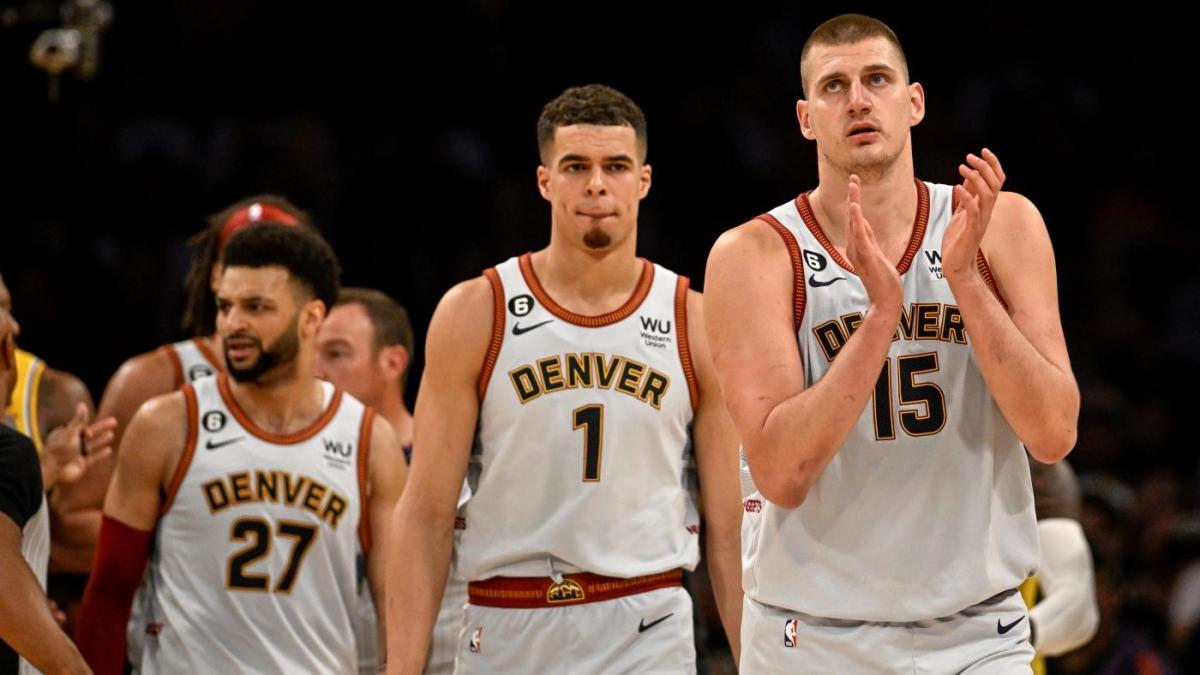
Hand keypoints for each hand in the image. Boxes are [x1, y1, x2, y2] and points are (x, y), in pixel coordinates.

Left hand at [42, 403, 115, 488]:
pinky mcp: (81, 464)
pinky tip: (109, 450)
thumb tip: (82, 404)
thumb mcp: (71, 432)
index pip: (81, 426)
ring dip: (102, 440)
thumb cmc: (60, 449)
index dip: (88, 427)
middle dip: (102, 428)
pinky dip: (101, 454)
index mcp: (65, 434)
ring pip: (92, 445)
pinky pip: (93, 457)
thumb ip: (79, 419)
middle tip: (114, 421)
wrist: (54, 470)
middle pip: (90, 433)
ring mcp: (77, 454)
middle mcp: (71, 444)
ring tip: (112, 434)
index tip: (89, 432)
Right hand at [844, 174, 901, 313]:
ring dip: (854, 201)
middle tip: (853, 177)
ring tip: (853, 184)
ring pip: (854, 222)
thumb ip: (869, 243)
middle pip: (852, 217)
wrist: (886, 301)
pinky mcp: (865, 255)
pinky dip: (855, 219)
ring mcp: (859, 251)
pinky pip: (859, 234)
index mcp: (857, 247)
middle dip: (853, 196)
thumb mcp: (877, 258)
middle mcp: (854, 247)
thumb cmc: (883, 283)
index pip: (855, 220)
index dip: (855, 202)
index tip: (855, 185)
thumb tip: (865, 229)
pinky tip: (854, 206)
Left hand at [944, 148, 1005, 281]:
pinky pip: (974, 211)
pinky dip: (967, 197)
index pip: (997, 181)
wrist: (956, 265)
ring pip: (987, 195)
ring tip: (963, 169)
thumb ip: (967, 197)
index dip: (993, 164)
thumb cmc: (958, 240)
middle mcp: (987, 212)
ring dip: (976, 179)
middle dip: (984, 167)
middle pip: (995, 184)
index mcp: (985, 207)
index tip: (983, 150)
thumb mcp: (962, 213)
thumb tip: (968, 178)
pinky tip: (958, 188)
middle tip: (970, 157)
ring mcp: (981, 221)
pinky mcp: (972, 230)